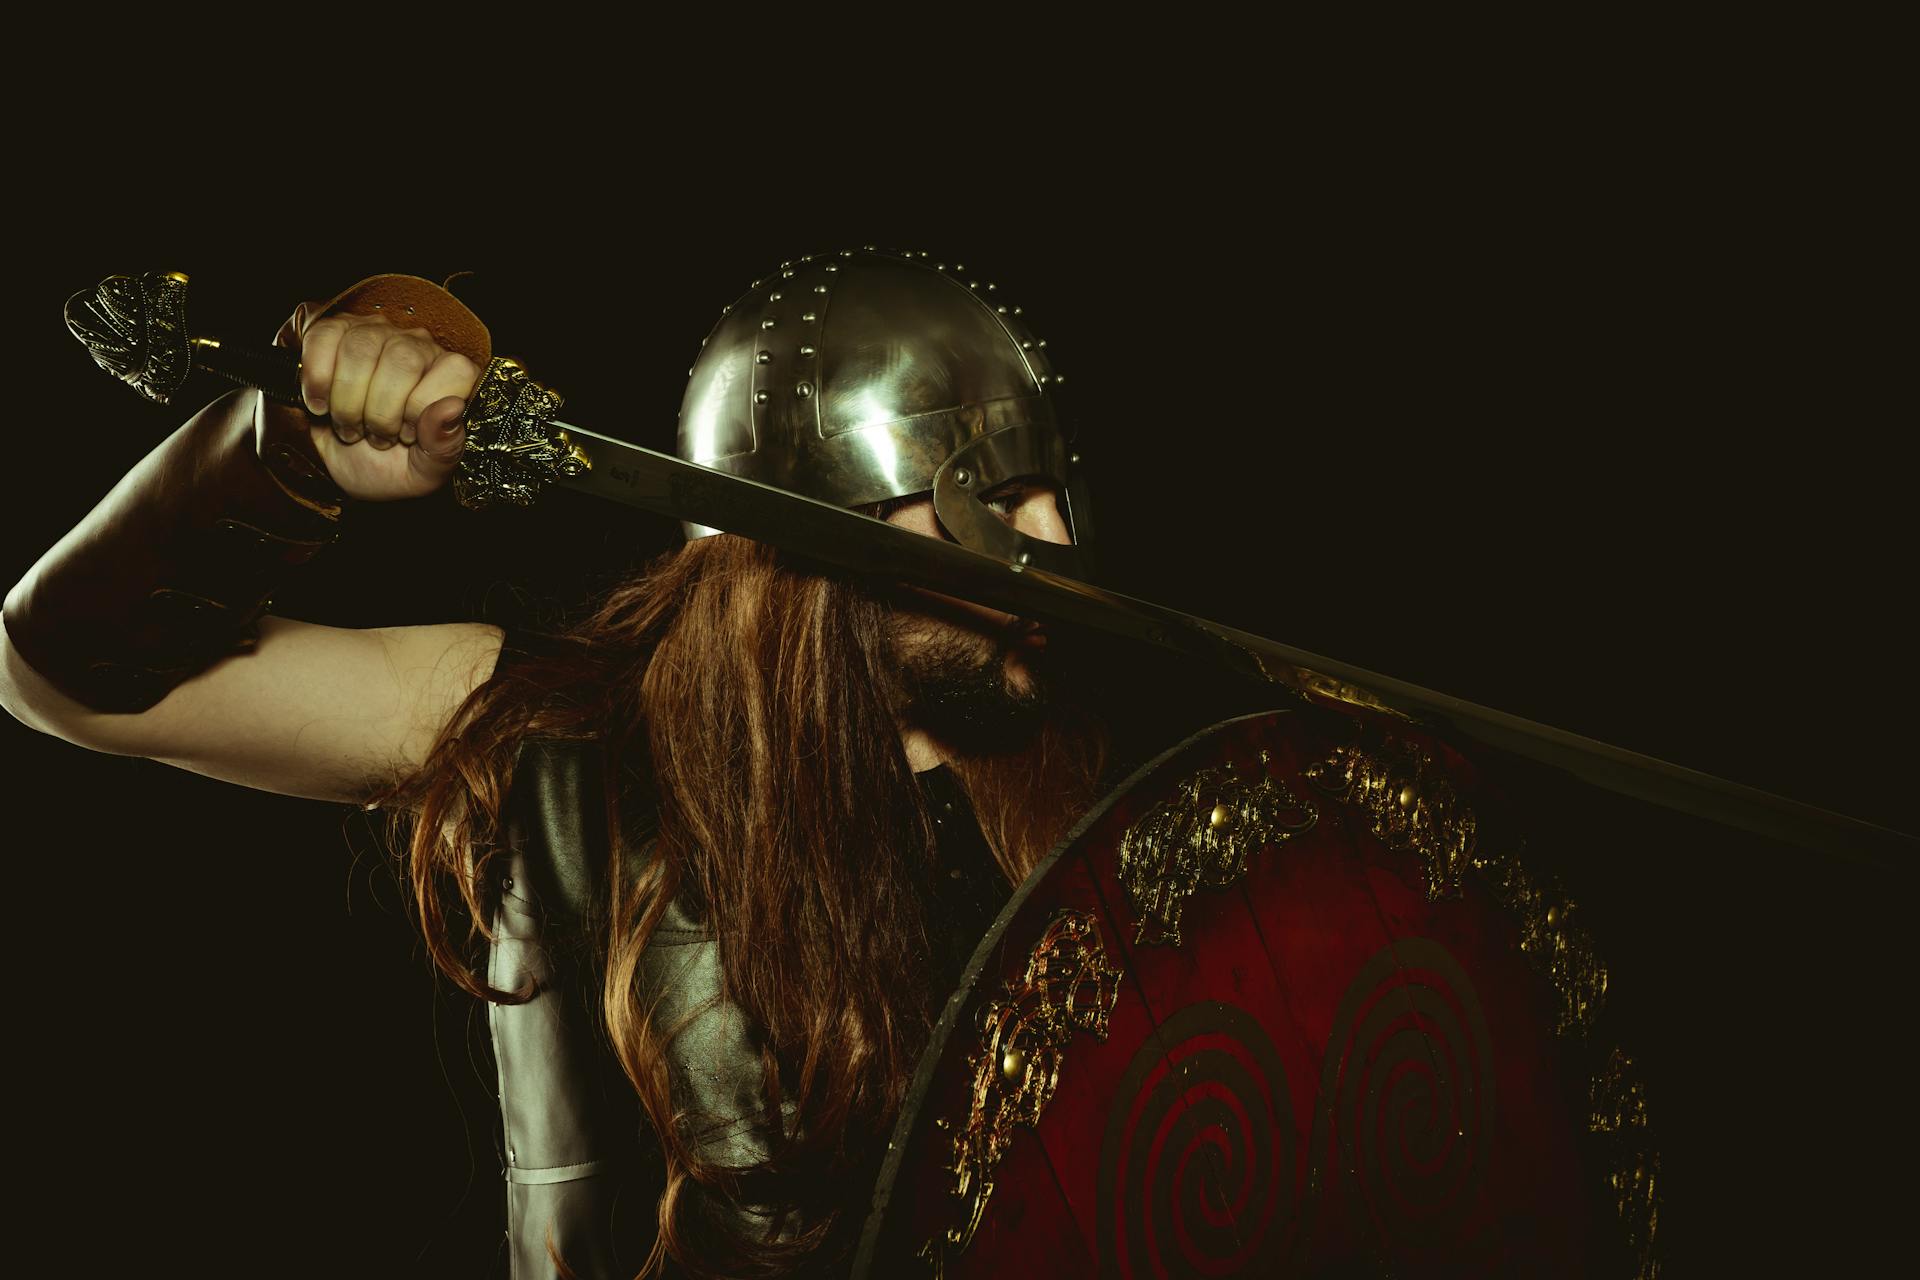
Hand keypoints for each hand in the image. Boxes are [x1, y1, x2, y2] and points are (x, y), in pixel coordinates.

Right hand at [272, 301, 479, 501]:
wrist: (338, 469)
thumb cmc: (389, 467)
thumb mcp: (424, 472)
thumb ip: (444, 446)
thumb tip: (452, 407)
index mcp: (454, 377)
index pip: (454, 370)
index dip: (424, 407)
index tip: (407, 435)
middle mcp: (420, 347)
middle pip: (403, 359)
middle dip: (381, 411)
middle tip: (374, 436)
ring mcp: (378, 334)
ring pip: (361, 348)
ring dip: (346, 399)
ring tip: (349, 424)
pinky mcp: (336, 331)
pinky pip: (324, 337)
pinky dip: (316, 378)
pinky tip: (321, 404)